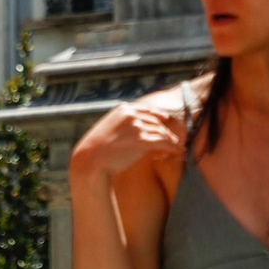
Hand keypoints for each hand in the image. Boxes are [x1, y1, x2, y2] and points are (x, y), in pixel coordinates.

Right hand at [70, 103, 184, 179]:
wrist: (90, 159)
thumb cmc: (95, 149)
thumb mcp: (106, 129)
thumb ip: (119, 125)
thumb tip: (128, 131)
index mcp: (122, 109)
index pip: (146, 110)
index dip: (158, 114)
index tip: (165, 118)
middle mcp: (131, 115)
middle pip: (156, 121)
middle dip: (166, 131)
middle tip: (174, 138)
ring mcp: (137, 127)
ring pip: (161, 132)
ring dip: (171, 140)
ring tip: (178, 147)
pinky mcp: (142, 141)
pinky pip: (163, 143)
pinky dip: (173, 148)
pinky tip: (178, 152)